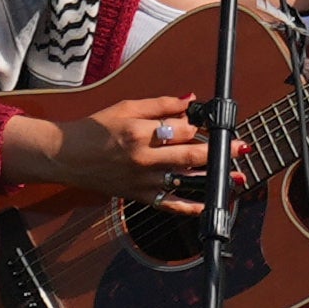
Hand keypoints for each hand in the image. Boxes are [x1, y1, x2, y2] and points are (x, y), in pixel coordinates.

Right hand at [4, 82, 216, 200]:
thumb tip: (189, 100)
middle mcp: (143, 157)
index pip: (182, 129)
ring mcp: (142, 179)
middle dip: (220, 152)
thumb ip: (160, 104)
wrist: (67, 155)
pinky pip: (169, 204)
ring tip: (237, 177)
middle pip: (190, 155)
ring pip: (185, 180)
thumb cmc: (95, 129)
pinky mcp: (139, 196)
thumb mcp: (127, 107)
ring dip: (213, 180)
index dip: (203, 126)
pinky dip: (190, 207)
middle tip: (241, 149)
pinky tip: (208, 205)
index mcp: (140, 131)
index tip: (220, 126)